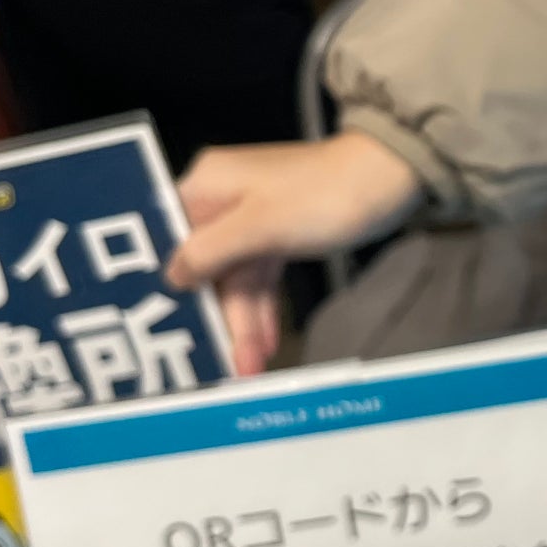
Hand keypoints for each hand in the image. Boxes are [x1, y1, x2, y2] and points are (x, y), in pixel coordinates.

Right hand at [166, 132, 423, 374]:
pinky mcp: (280, 233)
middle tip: (220, 364)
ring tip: (248, 369)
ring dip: (243, 323)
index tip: (159, 323)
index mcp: (206, 186)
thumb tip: (171, 275)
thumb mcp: (259, 227)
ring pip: (236, 279)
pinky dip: (264, 309)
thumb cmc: (322, 196)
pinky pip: (261, 278)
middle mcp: (222, 201)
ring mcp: (252, 219)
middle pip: (205, 267)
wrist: (388, 178)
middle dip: (215, 316)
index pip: (169, 238)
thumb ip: (209, 252)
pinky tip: (266, 344)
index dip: (164, 280)